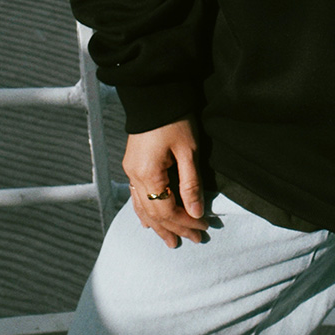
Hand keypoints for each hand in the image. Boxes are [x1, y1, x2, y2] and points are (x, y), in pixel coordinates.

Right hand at [123, 119, 209, 247]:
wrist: (155, 93)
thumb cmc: (175, 118)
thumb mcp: (188, 151)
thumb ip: (191, 184)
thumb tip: (196, 212)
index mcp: (148, 174)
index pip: (167, 210)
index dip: (185, 222)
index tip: (203, 227)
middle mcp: (134, 176)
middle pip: (153, 213)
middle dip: (173, 228)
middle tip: (191, 241)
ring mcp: (130, 171)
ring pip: (142, 207)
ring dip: (158, 225)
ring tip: (170, 241)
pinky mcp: (132, 164)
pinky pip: (136, 196)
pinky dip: (144, 211)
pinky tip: (149, 222)